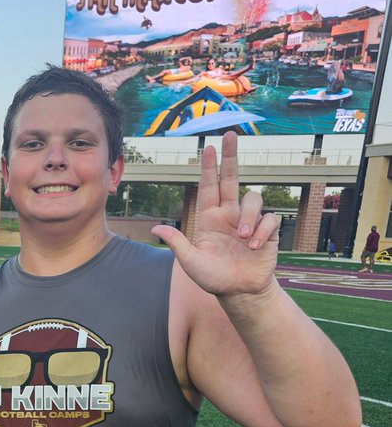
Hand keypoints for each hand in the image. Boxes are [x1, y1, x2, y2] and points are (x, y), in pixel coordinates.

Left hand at [151, 133, 279, 298]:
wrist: (240, 292)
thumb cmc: (214, 278)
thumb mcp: (191, 263)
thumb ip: (178, 245)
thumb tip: (156, 229)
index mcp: (210, 218)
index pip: (209, 187)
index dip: (209, 167)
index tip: (209, 147)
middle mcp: (230, 214)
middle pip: (232, 178)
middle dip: (230, 156)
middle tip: (230, 134)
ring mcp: (249, 221)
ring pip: (253, 199)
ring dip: (249, 218)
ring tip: (244, 240)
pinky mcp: (267, 230)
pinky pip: (269, 219)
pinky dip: (262, 231)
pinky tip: (255, 247)